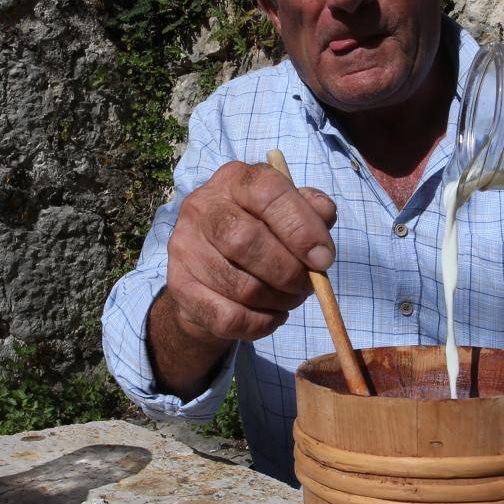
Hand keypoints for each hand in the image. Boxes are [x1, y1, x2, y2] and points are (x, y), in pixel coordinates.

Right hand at [162, 160, 337, 344]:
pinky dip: (260, 323)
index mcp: (234, 180)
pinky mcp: (179, 286)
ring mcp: (184, 246)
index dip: (301, 228)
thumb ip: (313, 210)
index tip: (324, 258)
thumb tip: (324, 215)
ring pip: (240, 286)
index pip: (268, 193)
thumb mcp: (290, 213)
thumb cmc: (262, 233)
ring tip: (290, 298)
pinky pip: (227, 317)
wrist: (212, 269)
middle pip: (245, 240)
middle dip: (288, 271)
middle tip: (306, 285)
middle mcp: (201, 206)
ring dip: (278, 301)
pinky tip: (271, 315)